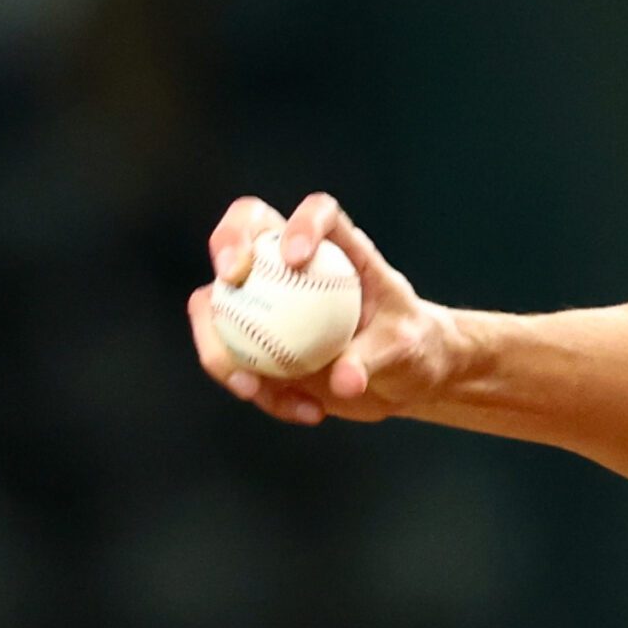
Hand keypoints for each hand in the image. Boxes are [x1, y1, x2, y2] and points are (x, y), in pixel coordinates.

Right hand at [188, 193, 454, 425]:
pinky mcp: (251, 338)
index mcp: (343, 249)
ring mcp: (265, 296)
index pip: (320, 215)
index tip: (295, 258)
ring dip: (218, 342)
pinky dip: (256, 388)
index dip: (302, 224)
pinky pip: (230, 358)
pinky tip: (304, 412)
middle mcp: (293, 261)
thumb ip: (374, 359)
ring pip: (215, 299)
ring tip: (252, 387)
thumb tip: (344, 382)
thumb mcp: (404, 350)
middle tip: (232, 278)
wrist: (402, 379)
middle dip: (228, 241)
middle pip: (247, 228)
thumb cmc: (412, 347)